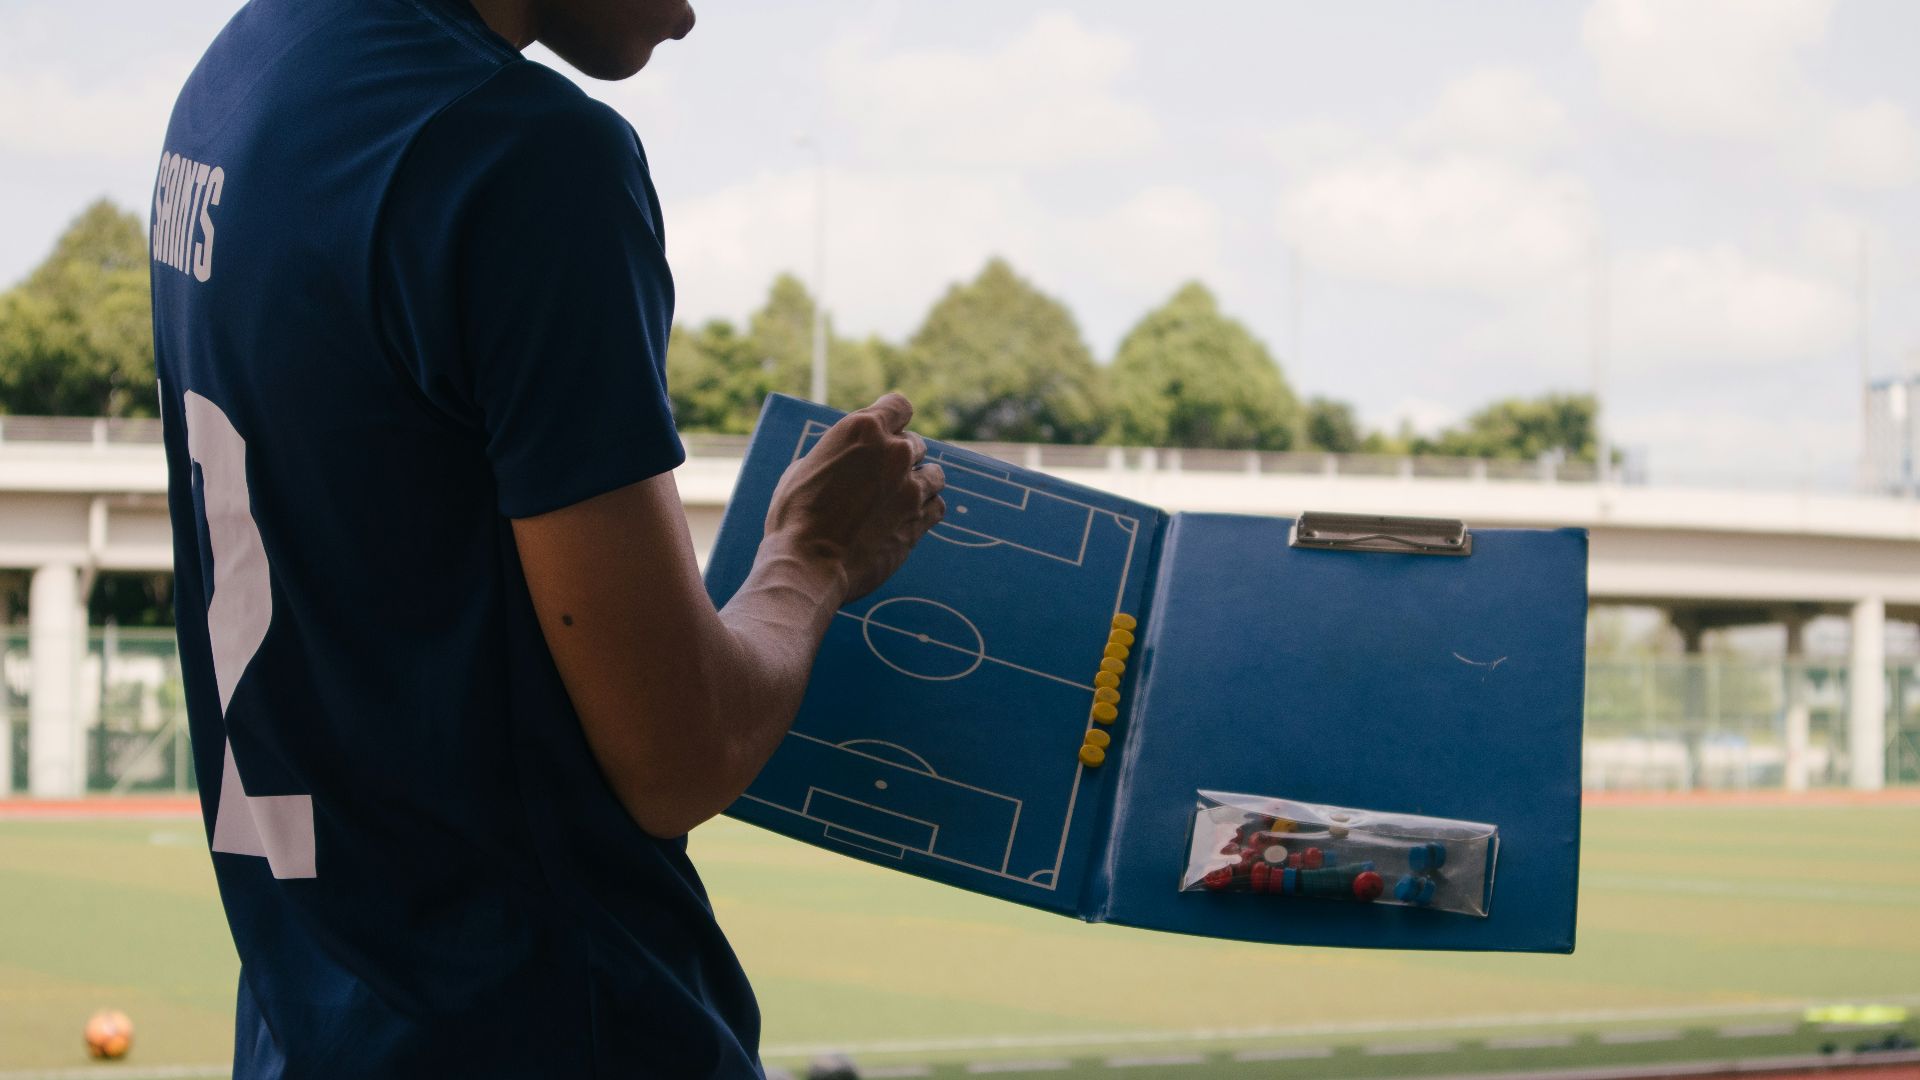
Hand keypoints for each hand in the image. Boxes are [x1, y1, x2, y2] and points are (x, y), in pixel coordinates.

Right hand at [762, 393, 945, 603]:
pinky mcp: (920, 519)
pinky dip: (926, 510)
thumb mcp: (805, 468)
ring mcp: (912, 486)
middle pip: (915, 443)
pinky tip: (907, 518)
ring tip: (899, 499)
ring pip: (934, 473)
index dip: (894, 419)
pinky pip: (938, 506)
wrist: (808, 564)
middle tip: (881, 479)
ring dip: (920, 482)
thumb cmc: (795, 517)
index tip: (889, 432)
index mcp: (863, 430)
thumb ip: (838, 454)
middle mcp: (894, 452)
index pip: (899, 406)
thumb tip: (848, 458)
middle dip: (900, 457)